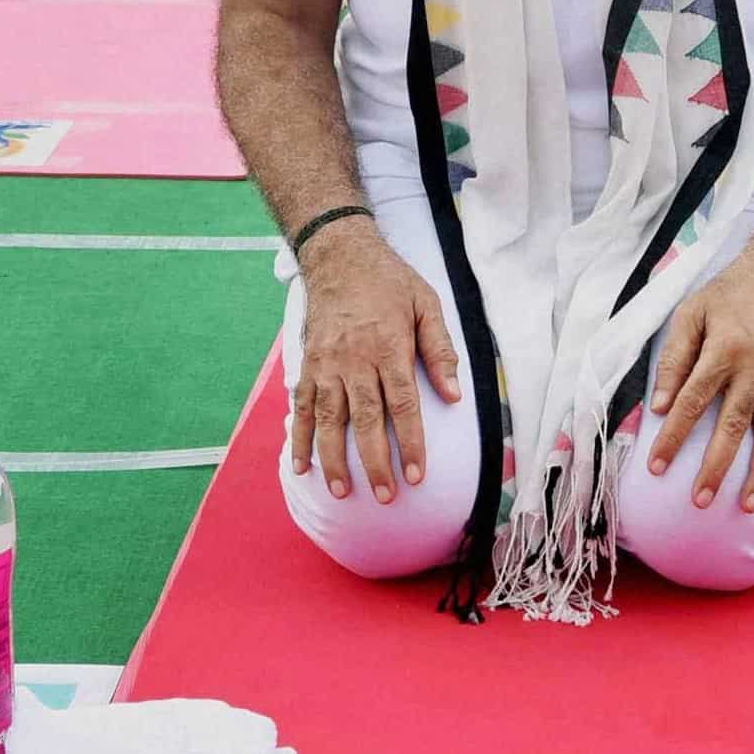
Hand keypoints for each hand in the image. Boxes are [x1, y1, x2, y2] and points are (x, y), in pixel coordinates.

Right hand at [291, 230, 462, 502]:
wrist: (340, 256)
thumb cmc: (390, 282)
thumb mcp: (427, 304)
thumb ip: (441, 351)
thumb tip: (455, 396)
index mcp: (389, 346)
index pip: (403, 405)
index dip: (410, 443)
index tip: (417, 475)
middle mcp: (355, 359)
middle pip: (365, 419)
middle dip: (375, 462)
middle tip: (386, 496)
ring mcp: (326, 364)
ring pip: (329, 419)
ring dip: (335, 458)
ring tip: (342, 492)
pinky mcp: (308, 364)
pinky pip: (301, 406)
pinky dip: (298, 438)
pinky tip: (302, 466)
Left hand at [644, 252, 753, 511]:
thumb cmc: (729, 294)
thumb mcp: (691, 312)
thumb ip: (674, 357)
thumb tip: (658, 405)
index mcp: (724, 348)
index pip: (692, 400)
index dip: (673, 435)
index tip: (657, 466)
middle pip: (732, 425)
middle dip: (715, 467)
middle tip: (700, 501)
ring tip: (748, 506)